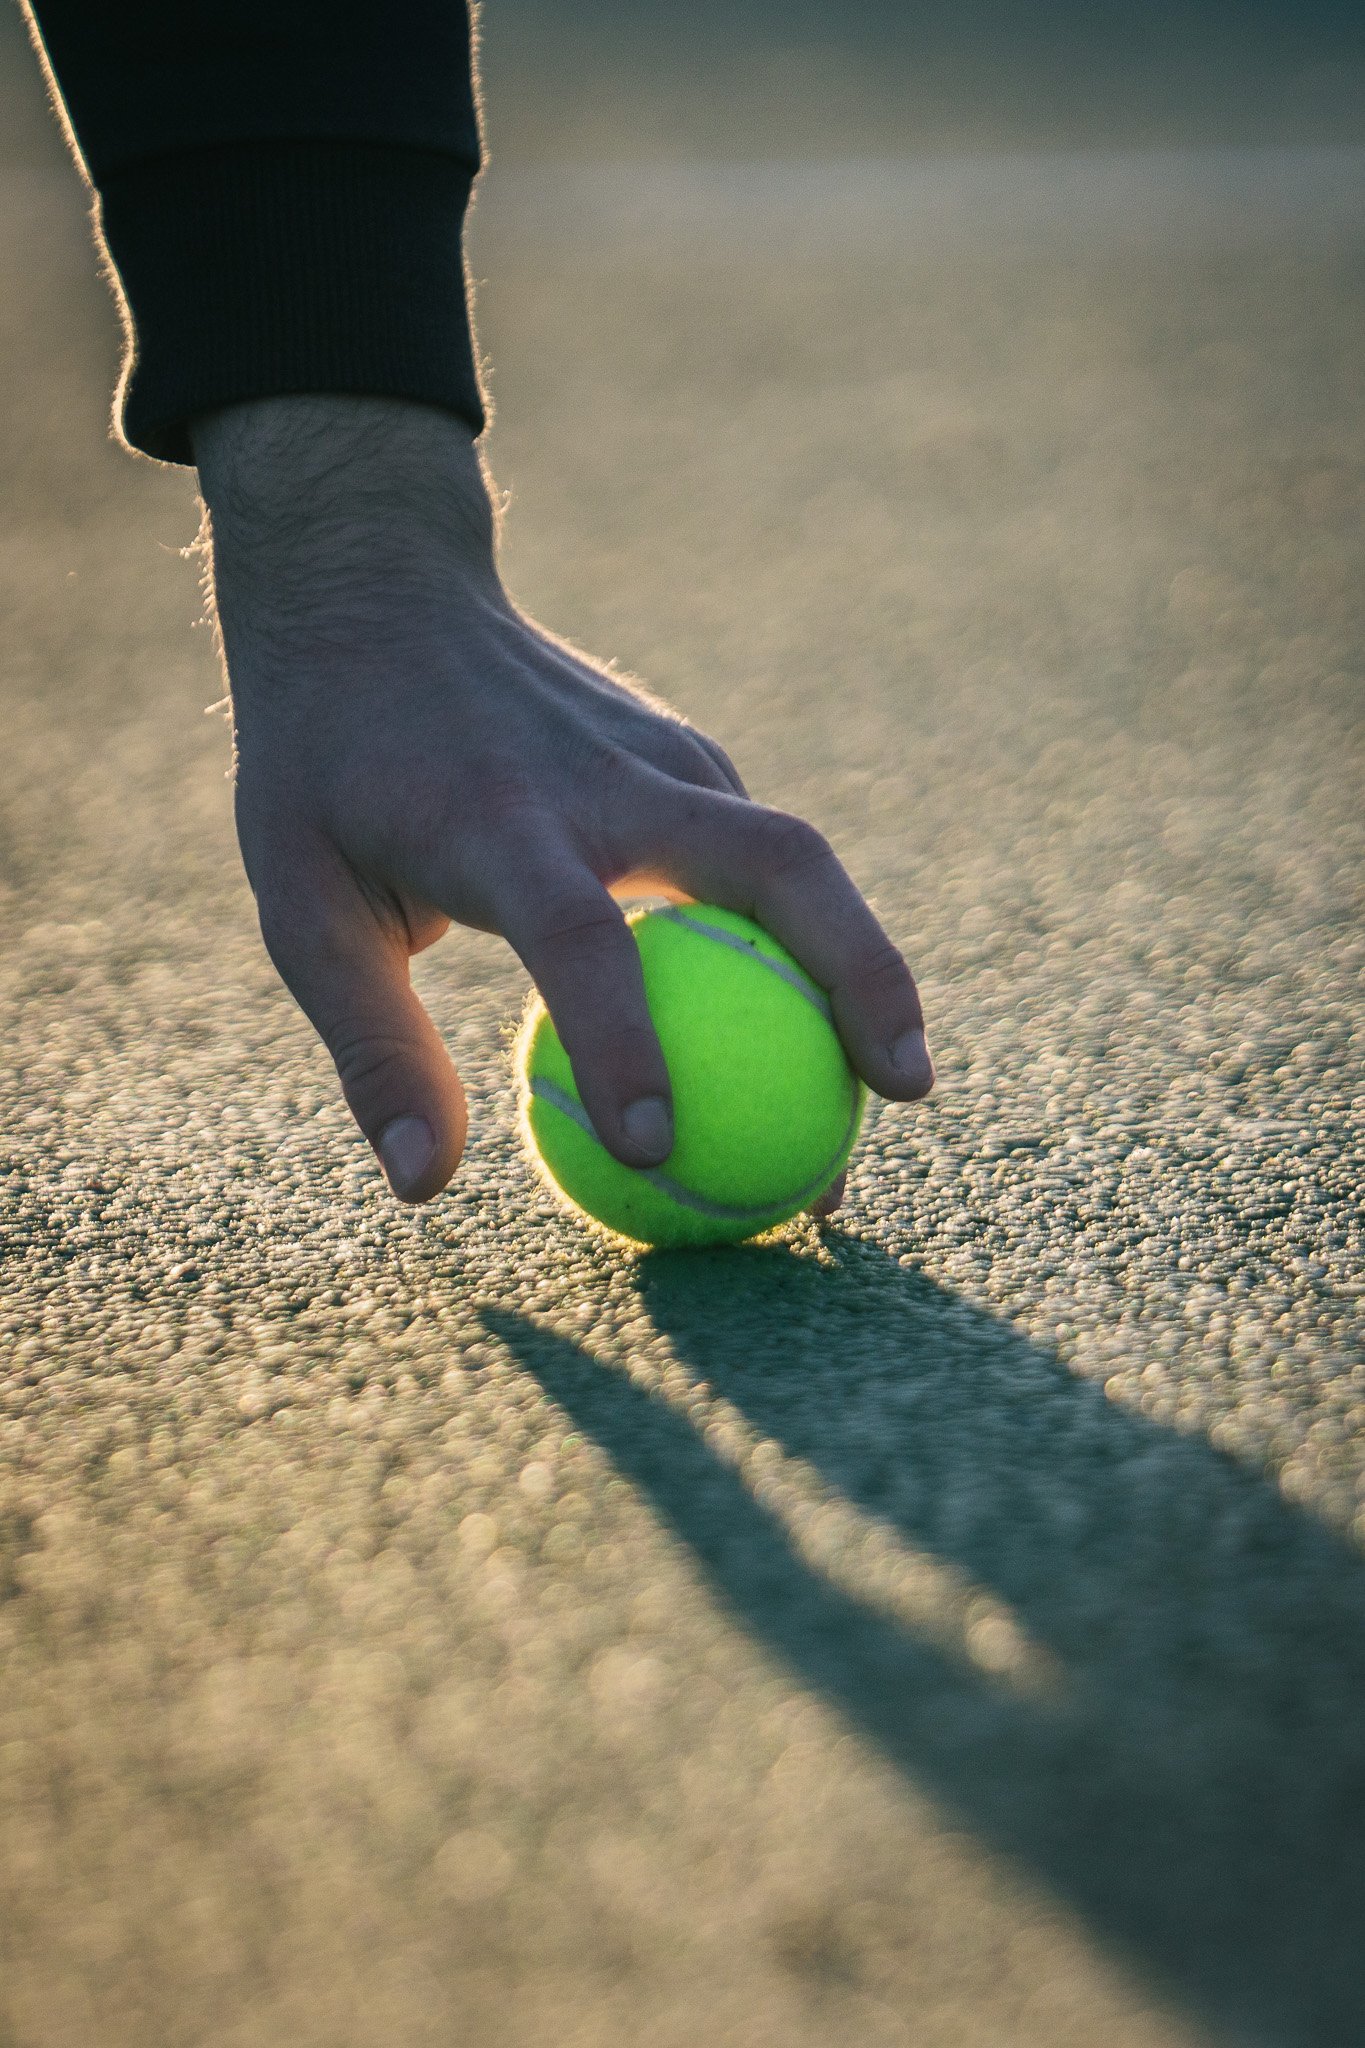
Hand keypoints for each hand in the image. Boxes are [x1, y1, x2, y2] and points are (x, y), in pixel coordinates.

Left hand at [190, 395, 932, 1207]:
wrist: (377, 596)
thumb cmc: (327, 774)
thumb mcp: (304, 908)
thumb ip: (374, 1046)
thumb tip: (424, 1189)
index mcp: (500, 820)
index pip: (580, 935)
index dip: (623, 1042)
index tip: (658, 1147)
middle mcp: (608, 778)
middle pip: (777, 863)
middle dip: (862, 973)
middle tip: (906, 1093)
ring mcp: (666, 754)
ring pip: (798, 857)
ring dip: (862, 965)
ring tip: (892, 1088)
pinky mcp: (691, 756)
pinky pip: (764, 860)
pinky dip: (807, 941)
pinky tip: (815, 1027)